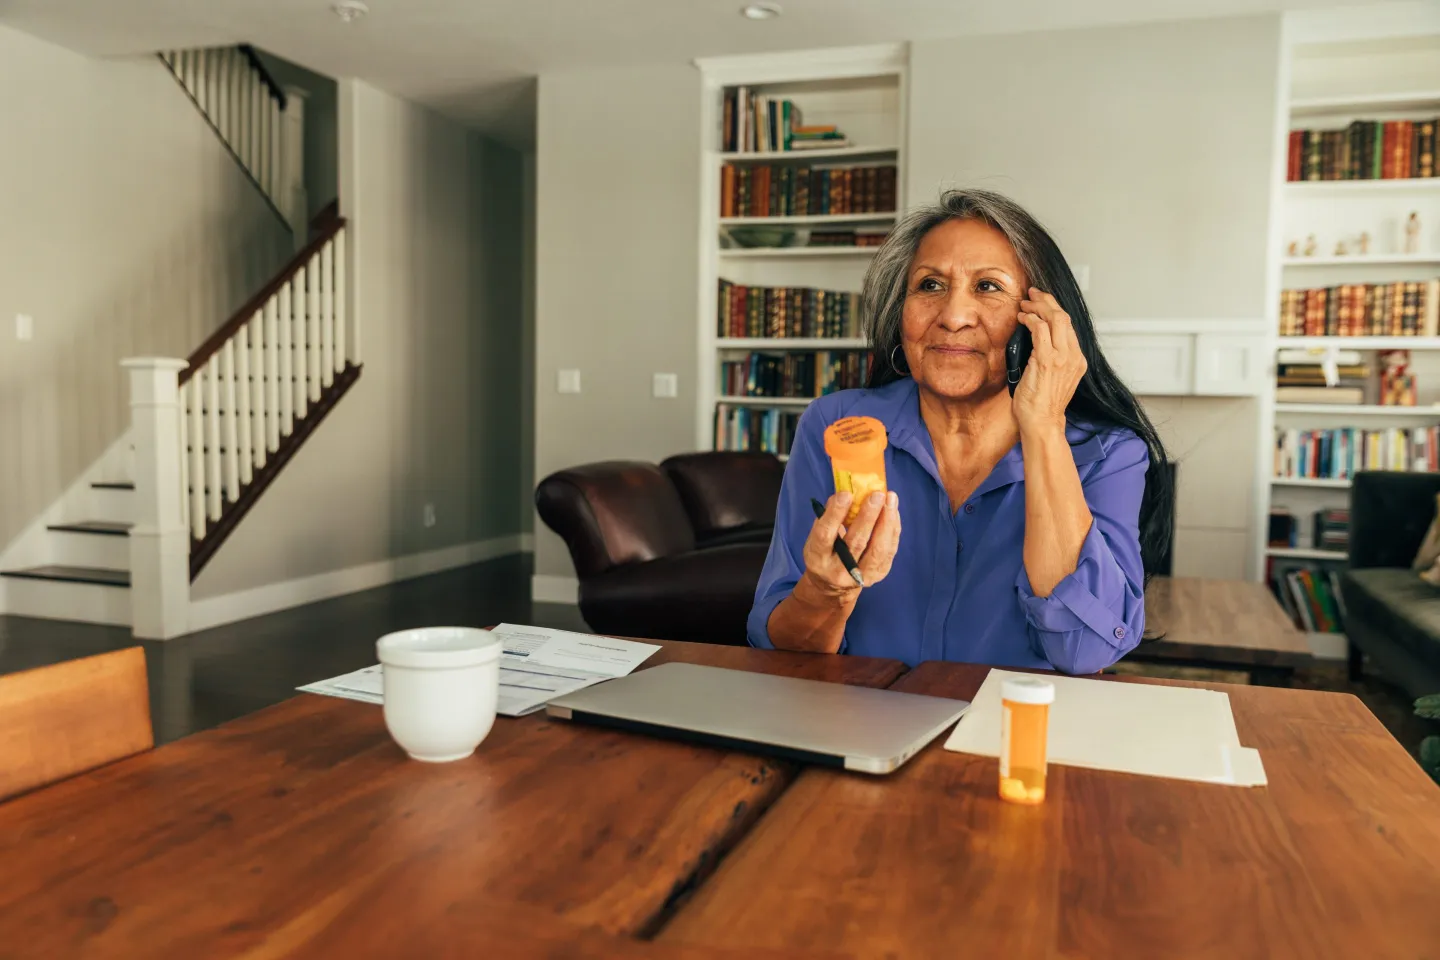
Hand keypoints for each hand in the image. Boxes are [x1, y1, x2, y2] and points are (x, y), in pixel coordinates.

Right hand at [798, 490, 900, 598]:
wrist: (831, 586)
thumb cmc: (824, 552)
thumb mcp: (816, 536)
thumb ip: (828, 516)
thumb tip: (846, 493)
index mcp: (818, 558)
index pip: (826, 535)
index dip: (835, 514)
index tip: (846, 494)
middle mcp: (838, 570)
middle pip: (856, 543)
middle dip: (868, 516)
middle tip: (876, 495)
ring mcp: (860, 576)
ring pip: (877, 549)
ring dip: (887, 522)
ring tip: (891, 499)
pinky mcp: (877, 575)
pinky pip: (889, 551)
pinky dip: (892, 529)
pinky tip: (893, 512)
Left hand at [1014, 287, 1086, 436]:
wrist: (1042, 423)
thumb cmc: (1041, 405)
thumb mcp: (1052, 378)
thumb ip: (1051, 359)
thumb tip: (1035, 340)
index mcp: (1077, 360)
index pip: (1069, 326)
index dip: (1055, 309)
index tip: (1042, 302)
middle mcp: (1074, 356)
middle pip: (1064, 317)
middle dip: (1047, 301)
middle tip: (1032, 294)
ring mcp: (1063, 357)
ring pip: (1054, 318)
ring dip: (1037, 307)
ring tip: (1024, 304)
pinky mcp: (1047, 360)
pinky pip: (1040, 329)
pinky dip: (1030, 319)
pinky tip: (1021, 317)